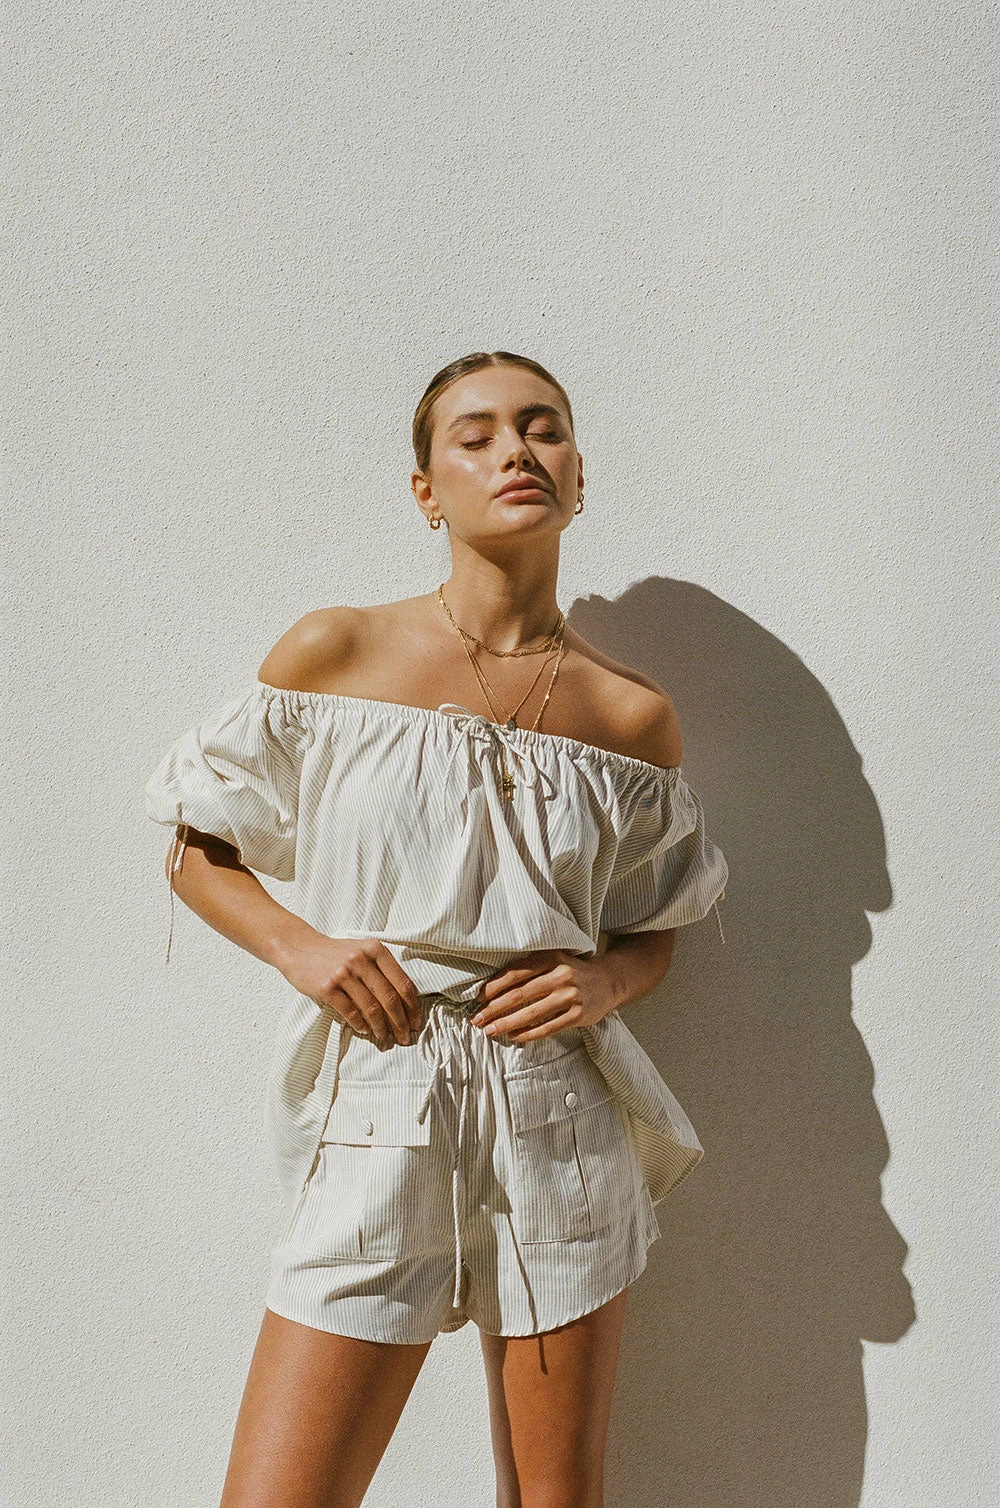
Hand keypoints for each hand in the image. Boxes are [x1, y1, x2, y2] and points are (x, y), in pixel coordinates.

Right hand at [276, 932, 422, 1048]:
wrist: (300, 948)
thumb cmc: (336, 953)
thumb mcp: (363, 951)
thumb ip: (382, 970)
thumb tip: (404, 1003)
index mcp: (376, 950)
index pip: (403, 982)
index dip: (413, 1007)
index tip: (417, 1022)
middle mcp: (361, 960)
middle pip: (390, 998)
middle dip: (401, 1022)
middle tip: (405, 1037)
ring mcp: (343, 973)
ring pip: (371, 1007)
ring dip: (381, 1027)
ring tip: (384, 1037)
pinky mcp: (327, 987)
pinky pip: (350, 1012)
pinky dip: (360, 1024)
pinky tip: (365, 1030)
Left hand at [469, 949, 618, 1042]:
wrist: (608, 982)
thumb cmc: (570, 972)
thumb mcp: (552, 960)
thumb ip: (528, 968)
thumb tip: (491, 987)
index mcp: (550, 958)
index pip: (515, 973)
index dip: (493, 987)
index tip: (477, 999)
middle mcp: (561, 975)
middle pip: (520, 994)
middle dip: (494, 1008)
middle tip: (477, 1019)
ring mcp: (571, 996)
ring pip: (532, 1013)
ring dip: (507, 1023)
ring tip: (490, 1031)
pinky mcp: (579, 1015)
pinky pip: (548, 1027)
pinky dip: (529, 1033)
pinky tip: (514, 1036)